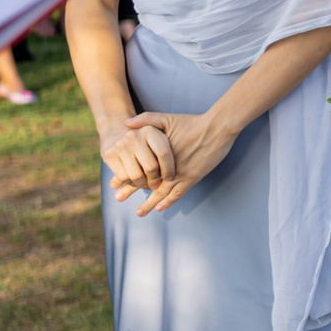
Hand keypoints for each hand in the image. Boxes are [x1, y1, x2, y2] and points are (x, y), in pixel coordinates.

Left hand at [102, 109, 239, 215]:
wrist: (217, 128)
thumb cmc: (193, 122)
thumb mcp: (167, 117)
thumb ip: (146, 119)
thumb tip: (125, 124)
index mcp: (158, 153)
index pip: (137, 167)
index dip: (125, 175)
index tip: (113, 183)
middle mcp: (167, 166)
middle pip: (145, 181)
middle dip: (131, 190)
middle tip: (118, 198)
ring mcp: (180, 173)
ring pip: (161, 192)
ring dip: (149, 203)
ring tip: (139, 212)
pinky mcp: (192, 177)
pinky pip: (178, 193)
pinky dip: (168, 201)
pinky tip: (160, 208)